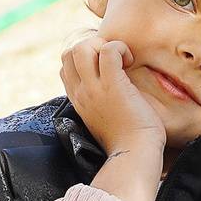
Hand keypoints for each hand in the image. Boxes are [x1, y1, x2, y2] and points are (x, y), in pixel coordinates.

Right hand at [62, 37, 166, 158]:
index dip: (84, 58)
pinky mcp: (113, 85)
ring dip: (104, 45)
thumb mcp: (103, 118)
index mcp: (78, 99)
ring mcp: (94, 88)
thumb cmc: (127, 139)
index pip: (66, 65)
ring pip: (82, 47)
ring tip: (122, 60)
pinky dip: (120, 48)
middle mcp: (81, 92)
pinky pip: (109, 50)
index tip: (105, 68)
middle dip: (93, 46)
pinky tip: (130, 62)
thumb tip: (112, 88)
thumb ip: (100, 101)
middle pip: (70, 52)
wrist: (134, 155)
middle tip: (114, 61)